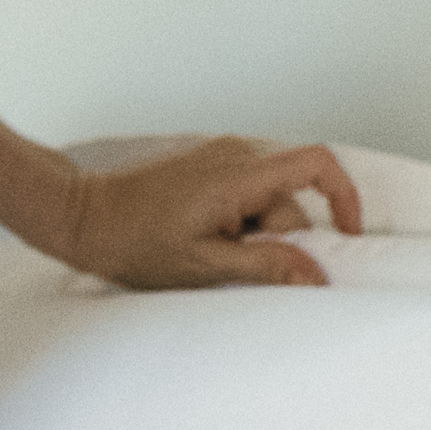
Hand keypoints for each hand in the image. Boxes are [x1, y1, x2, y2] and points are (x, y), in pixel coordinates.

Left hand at [49, 137, 364, 290]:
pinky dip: (239, 224)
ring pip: (268, 200)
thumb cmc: (134, 242)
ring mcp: (221, 157)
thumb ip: (264, 267)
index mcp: (238, 173)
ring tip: (208, 251)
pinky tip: (204, 240)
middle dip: (276, 238)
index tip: (346, 235)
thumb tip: (316, 276)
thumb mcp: (204, 266)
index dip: (344, 197)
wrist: (84, 217)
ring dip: (254, 234)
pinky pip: (247, 196)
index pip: (317, 164)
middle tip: (232, 262)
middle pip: (290, 197)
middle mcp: (235, 154)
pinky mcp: (210, 167)